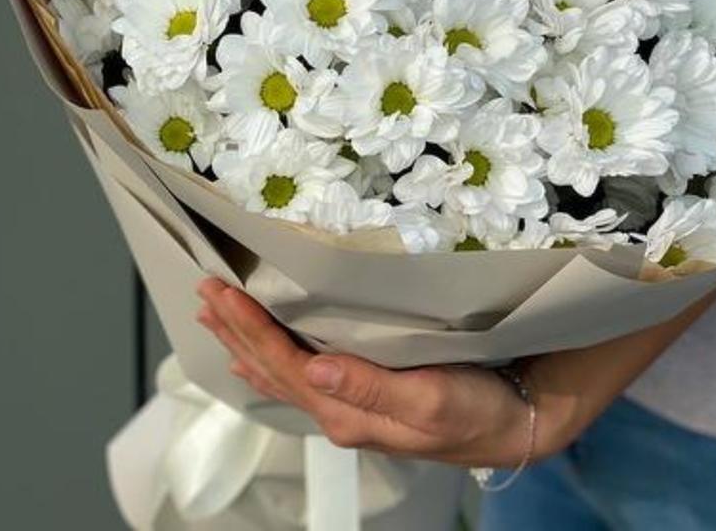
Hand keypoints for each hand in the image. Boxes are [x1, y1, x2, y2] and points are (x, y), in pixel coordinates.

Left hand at [196, 278, 531, 466]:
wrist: (513, 423)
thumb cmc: (475, 408)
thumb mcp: (428, 399)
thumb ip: (369, 387)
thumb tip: (313, 367)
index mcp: (347, 410)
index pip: (283, 363)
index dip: (249, 328)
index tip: (221, 293)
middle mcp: (339, 410)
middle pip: (271, 368)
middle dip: (235, 330)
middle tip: (203, 293)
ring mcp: (349, 406)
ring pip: (281, 372)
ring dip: (246, 342)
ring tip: (217, 318)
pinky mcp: (363, 397)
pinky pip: (300, 376)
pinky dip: (272, 359)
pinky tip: (259, 357)